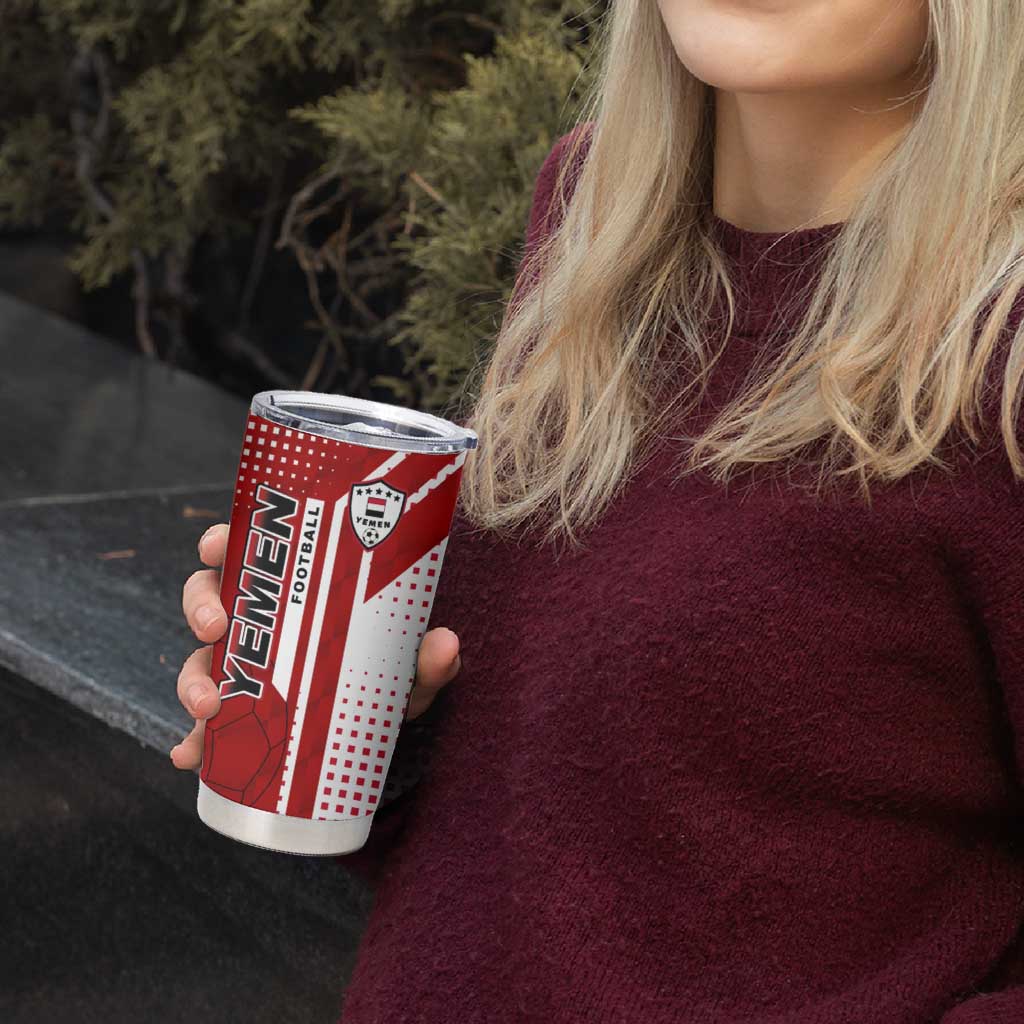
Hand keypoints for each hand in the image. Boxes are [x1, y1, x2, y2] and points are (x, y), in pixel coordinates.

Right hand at [169, 523, 461, 770]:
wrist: (383, 722)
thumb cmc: (389, 672)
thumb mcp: (408, 665)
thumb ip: (427, 658)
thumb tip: (446, 644)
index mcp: (290, 589)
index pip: (246, 552)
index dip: (220, 542)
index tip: (217, 546)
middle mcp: (258, 622)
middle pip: (208, 598)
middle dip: (201, 609)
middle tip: (216, 628)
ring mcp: (243, 668)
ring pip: (199, 660)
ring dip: (192, 679)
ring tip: (208, 706)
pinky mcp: (239, 716)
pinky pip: (205, 727)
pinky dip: (193, 742)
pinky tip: (189, 757)